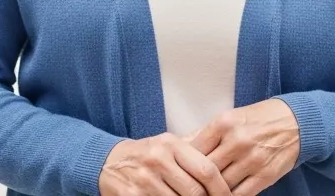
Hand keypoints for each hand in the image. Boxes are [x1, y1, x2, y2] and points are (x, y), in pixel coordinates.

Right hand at [99, 133, 233, 195]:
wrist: (108, 162)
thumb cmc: (146, 155)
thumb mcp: (168, 145)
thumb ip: (194, 152)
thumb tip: (226, 166)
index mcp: (171, 144)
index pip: (206, 170)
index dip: (221, 189)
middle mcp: (158, 158)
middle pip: (195, 191)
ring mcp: (144, 178)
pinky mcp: (133, 195)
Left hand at [184, 100, 299, 195]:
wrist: (295, 121)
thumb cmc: (256, 120)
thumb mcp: (229, 118)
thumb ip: (203, 134)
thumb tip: (178, 147)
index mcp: (223, 123)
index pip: (193, 150)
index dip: (183, 165)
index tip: (178, 173)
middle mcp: (236, 141)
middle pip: (206, 170)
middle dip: (195, 182)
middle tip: (188, 188)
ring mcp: (252, 159)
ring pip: (221, 186)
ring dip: (211, 192)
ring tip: (203, 194)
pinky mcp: (265, 175)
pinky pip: (241, 195)